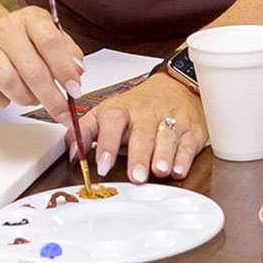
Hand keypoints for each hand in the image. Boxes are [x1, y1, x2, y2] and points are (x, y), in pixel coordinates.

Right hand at [0, 5, 83, 121]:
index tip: (74, 89)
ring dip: (25, 99)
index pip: (49, 41)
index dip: (64, 69)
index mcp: (29, 18)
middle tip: (61, 113)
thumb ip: (68, 53)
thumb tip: (77, 70)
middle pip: (32, 68)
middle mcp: (4, 27)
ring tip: (31, 98)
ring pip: (9, 82)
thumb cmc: (19, 41)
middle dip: (51, 97)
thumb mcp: (48, 38)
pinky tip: (6, 93)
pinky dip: (1, 101)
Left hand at [90, 73, 206, 184]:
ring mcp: (170, 119)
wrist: (174, 86)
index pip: (112, 122)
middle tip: (136, 176)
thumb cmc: (137, 106)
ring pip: (167, 136)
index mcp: (122, 109)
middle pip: (142, 132)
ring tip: (159, 170)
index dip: (107, 143)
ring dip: (163, 154)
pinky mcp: (191, 129)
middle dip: (139, 155)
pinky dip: (184, 157)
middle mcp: (146, 113)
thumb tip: (71, 152)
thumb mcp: (107, 113)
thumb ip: (86, 131)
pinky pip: (188, 143)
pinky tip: (178, 169)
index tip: (103, 164)